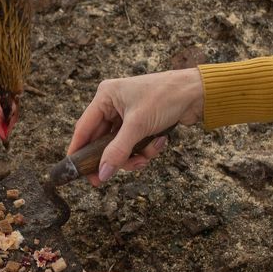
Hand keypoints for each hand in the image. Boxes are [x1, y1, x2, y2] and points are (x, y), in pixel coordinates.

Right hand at [69, 67, 203, 185]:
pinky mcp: (142, 123)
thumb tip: (102, 173)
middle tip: (107, 178)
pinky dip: (145, 149)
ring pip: (120, 146)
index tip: (75, 171)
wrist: (197, 93)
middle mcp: (113, 104)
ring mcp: (128, 115)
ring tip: (146, 156)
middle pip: (102, 141)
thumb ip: (118, 151)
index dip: (78, 150)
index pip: (83, 128)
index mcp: (106, 96)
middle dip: (113, 157)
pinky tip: (160, 142)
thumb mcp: (138, 126)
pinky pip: (135, 144)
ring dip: (133, 155)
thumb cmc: (166, 97)